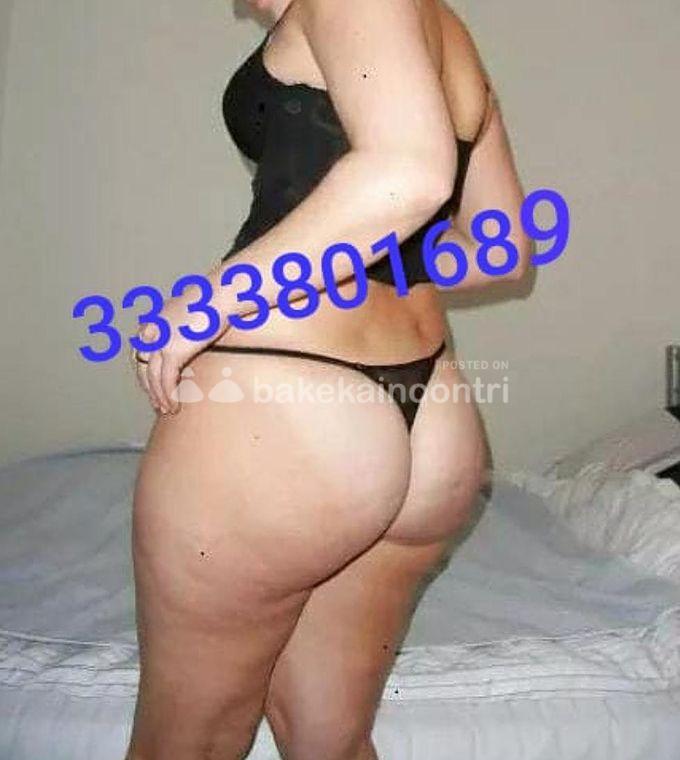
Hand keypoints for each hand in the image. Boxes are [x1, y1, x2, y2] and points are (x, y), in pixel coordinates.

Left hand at [133, 286, 228, 414]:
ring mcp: (160, 341)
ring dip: (158, 396)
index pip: (140, 350)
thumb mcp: (191, 309)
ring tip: (166, 409)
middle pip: (141, 366)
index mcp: (154, 320)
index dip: (144, 370)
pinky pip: (166, 381)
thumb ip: (184, 321)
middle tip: (157, 402)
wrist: (221, 294)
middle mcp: (151, 330)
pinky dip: (169, 396)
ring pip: (151, 377)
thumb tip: (193, 329)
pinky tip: (174, 406)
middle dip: (148, 387)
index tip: (152, 383)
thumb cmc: (214, 298)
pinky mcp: (173, 351)